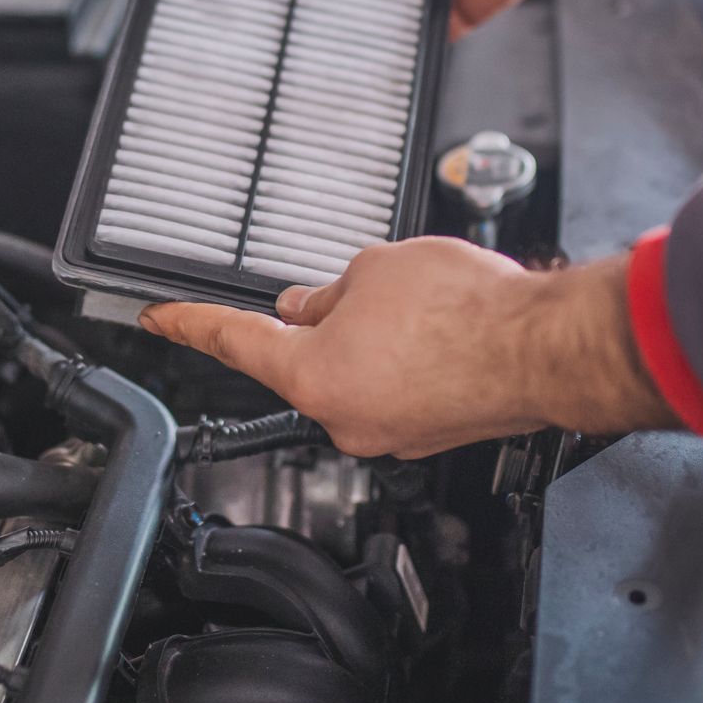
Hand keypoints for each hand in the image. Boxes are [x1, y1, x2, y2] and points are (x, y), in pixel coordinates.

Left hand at [138, 238, 676, 458]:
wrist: (545, 348)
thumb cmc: (466, 310)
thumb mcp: (374, 269)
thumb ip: (327, 292)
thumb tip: (308, 305)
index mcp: (311, 377)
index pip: (231, 342)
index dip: (188, 324)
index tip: (157, 318)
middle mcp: (343, 419)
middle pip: (304, 361)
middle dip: (324, 321)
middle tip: (368, 289)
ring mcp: (389, 433)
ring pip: (356, 373)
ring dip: (373, 338)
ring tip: (422, 308)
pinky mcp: (429, 433)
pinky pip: (397, 387)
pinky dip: (409, 358)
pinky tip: (441, 333)